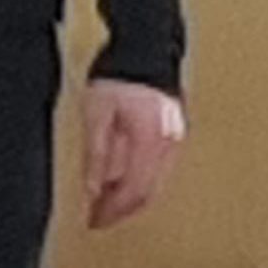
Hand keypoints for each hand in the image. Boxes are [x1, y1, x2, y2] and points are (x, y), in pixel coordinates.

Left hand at [82, 79, 183, 229]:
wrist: (144, 46)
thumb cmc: (119, 74)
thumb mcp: (97, 116)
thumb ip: (96, 156)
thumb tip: (92, 189)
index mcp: (150, 141)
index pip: (135, 192)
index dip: (113, 211)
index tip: (94, 221)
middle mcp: (168, 143)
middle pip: (148, 192)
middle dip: (121, 210)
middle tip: (98, 218)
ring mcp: (175, 137)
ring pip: (155, 182)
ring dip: (130, 196)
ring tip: (105, 201)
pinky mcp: (173, 130)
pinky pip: (158, 166)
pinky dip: (139, 179)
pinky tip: (121, 179)